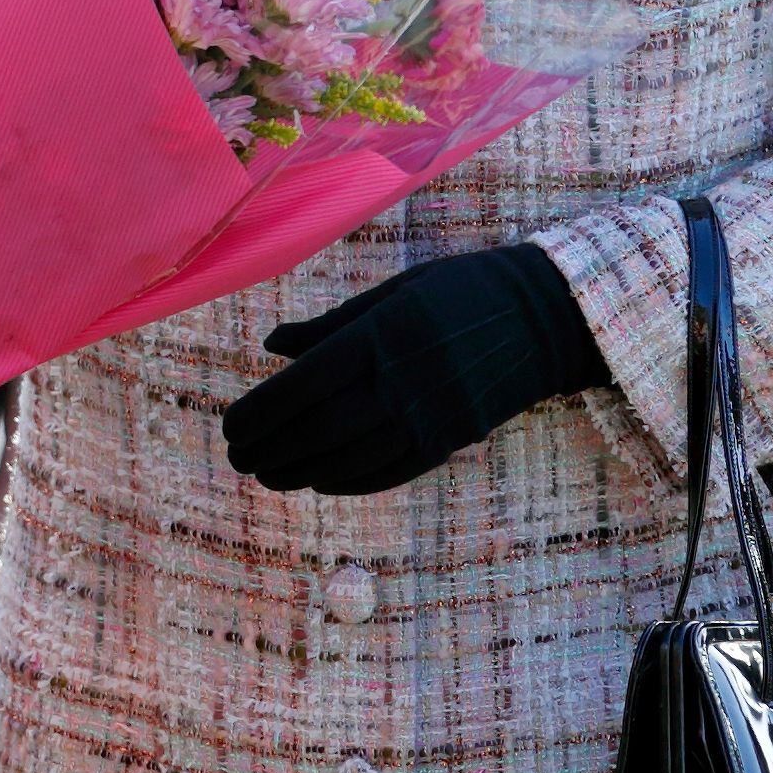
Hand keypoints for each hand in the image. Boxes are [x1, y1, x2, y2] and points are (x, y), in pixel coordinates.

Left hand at [220, 244, 606, 497]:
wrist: (542, 318)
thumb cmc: (459, 291)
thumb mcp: (392, 292)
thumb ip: (330, 326)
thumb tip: (271, 345)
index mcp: (380, 336)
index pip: (304, 385)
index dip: (261, 412)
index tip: (230, 427)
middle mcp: (400, 382)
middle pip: (318, 430)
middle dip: (270, 449)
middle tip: (238, 459)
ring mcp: (427, 417)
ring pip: (348, 460)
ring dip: (300, 472)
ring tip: (268, 475)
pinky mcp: (448, 440)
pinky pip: (388, 472)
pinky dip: (347, 481)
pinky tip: (319, 480)